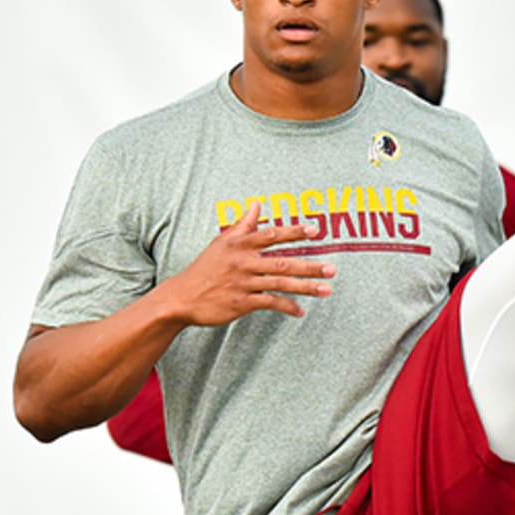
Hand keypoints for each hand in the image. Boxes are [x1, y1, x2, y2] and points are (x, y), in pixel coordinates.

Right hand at [154, 201, 334, 325]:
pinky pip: (270, 303)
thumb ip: (243, 224)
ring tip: (327, 289)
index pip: (272, 234)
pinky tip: (300, 311)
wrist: (182, 297)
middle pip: (283, 262)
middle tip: (332, 269)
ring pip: (280, 283)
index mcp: (240, 244)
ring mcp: (243, 282)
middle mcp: (244, 262)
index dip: (295, 232)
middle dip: (310, 266)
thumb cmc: (205, 267)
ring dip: (306, 287)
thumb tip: (257, 204)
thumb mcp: (222, 242)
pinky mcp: (242, 302)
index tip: (316, 230)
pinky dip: (287, 306)